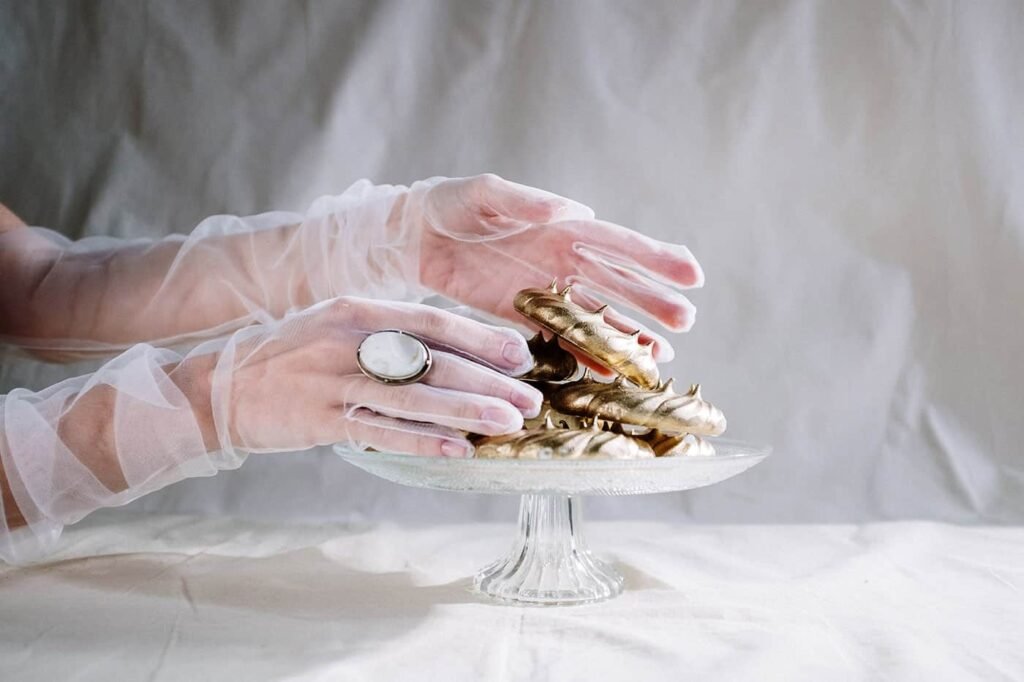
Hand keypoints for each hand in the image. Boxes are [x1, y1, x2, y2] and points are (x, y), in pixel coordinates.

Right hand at [196, 296, 542, 456]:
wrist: (216, 386)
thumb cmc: (287, 356)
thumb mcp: (336, 328)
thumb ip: (387, 334)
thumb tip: (450, 351)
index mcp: (357, 310)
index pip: (433, 320)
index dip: (481, 337)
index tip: (522, 354)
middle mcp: (348, 340)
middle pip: (434, 360)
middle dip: (489, 381)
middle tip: (530, 399)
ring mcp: (333, 380)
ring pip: (415, 397)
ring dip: (468, 411)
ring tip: (509, 423)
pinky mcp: (319, 419)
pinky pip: (381, 432)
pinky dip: (422, 442)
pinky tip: (458, 450)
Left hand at [412, 175, 703, 362]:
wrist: (414, 236)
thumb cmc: (451, 203)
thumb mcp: (484, 195)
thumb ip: (525, 202)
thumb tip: (571, 210)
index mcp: (562, 227)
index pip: (618, 243)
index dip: (656, 259)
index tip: (692, 275)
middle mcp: (562, 261)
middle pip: (618, 284)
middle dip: (652, 302)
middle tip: (686, 321)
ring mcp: (545, 291)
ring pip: (596, 315)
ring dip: (627, 334)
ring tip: (660, 355)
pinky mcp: (522, 316)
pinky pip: (560, 337)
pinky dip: (584, 354)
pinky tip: (608, 370)